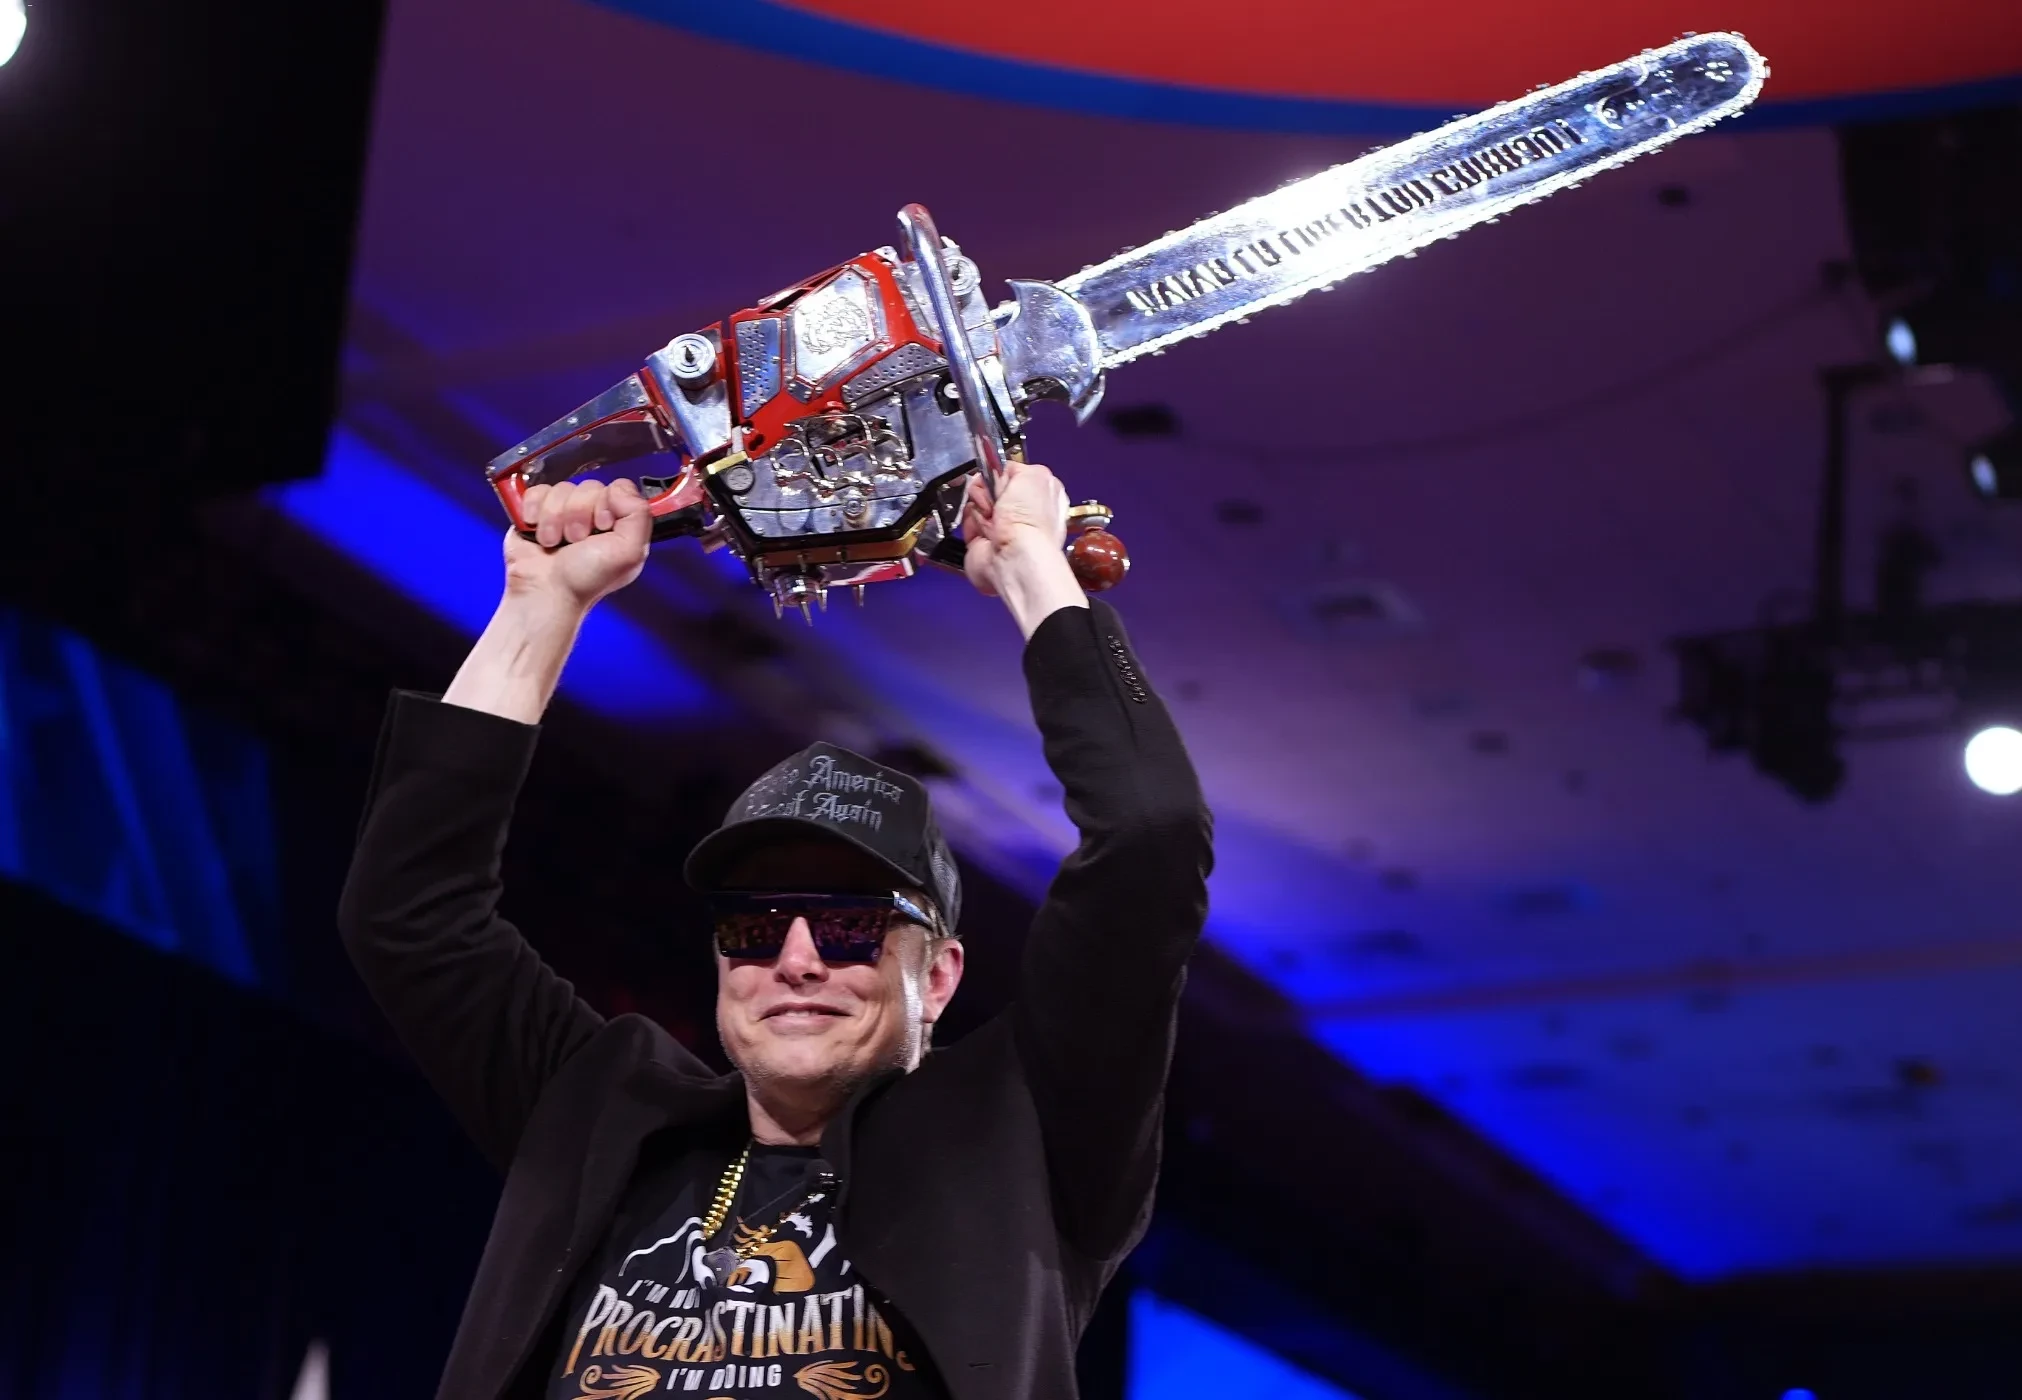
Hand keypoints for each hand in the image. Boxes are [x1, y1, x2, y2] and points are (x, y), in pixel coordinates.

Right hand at [503, 477, 653, 614]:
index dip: (607, 504)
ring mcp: (565, 512)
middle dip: (579, 514)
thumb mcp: (629, 552)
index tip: (602, 527)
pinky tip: (538, 532)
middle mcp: (594, 516)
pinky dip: (535, 510)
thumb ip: (639, 514)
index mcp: (619, 524)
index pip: (618, 488)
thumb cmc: (585, 580)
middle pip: (589, 487)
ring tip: (555, 542)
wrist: (545, 591)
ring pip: (562, 489)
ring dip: (555, 518)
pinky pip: (538, 491)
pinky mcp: (538, 511)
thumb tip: (620, 488)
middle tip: (576, 540)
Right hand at [959, 459, 1069, 598]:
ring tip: (992, 518)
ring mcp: (1002, 527)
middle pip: (991, 487)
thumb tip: (1001, 469)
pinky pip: (967, 520)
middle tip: (996, 500)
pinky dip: (972, 522)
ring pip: (976, 502)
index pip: (1013, 474)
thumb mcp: (1034, 474)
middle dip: (987, 489)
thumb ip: (1017, 466)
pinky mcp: (982, 540)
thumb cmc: (1031, 521)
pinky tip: (984, 530)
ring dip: (979, 505)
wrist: (1014, 557)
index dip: (1003, 475)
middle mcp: (1022, 512)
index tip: (1001, 478)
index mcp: (1041, 496)